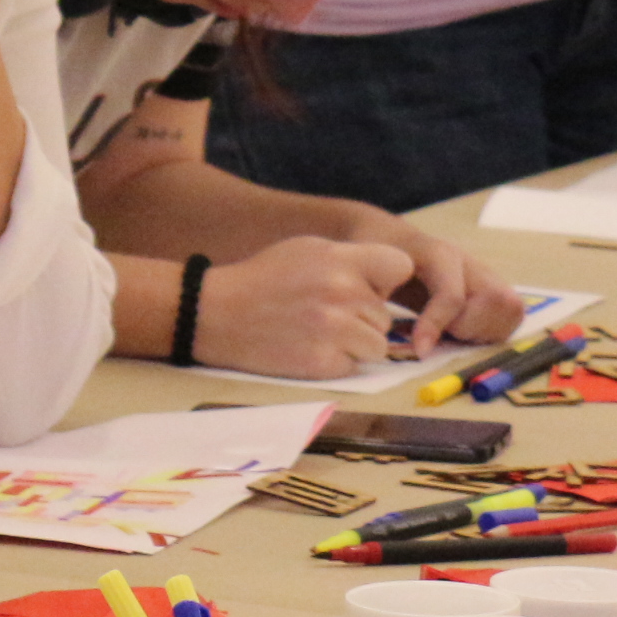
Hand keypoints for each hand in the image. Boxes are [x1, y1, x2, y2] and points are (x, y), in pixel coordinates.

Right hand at [192, 236, 416, 379]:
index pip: (400, 266)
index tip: (369, 286)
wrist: (216, 313)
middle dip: (363, 318)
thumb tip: (387, 279)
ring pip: (377, 345)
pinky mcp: (324, 363)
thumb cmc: (263, 279)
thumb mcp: (307, 250)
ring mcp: (334, 330)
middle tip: (325, 314)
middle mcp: (342, 293)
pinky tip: (310, 348)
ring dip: (356, 344)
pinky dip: (337, 362)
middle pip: (386, 315)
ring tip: (320, 333)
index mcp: (339, 259)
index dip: (387, 279)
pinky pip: (355, 366)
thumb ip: (350, 260)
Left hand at [364, 226, 523, 353]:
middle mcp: (469, 261)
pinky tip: (463, 332)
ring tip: (453, 333)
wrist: (388, 239)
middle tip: (444, 334)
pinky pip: (512, 316)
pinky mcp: (494, 288)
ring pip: (510, 308)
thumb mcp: (368, 272)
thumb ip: (375, 294)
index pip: (451, 296)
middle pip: (495, 300)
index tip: (420, 350)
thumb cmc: (375, 258)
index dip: (436, 326)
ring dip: (484, 330)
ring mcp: (486, 273)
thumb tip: (381, 330)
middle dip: (470, 326)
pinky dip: (492, 331)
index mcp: (438, 253)